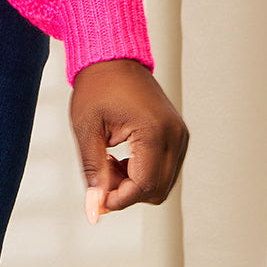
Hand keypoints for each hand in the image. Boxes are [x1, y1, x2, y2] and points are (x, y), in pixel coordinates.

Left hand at [69, 58, 188, 221]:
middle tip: (101, 172)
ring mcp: (180, 135)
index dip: (118, 199)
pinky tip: (122, 157)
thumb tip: (95, 209)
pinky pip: (165, 169)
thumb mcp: (87, 129)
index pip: (143, 186)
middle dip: (126, 192)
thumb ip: (93, 171)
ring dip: (135, 183)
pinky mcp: (178, 135)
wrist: (112, 57)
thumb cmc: (97, 87)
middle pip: (157, 190)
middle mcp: (174, 135)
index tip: (96, 198)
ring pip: (163, 184)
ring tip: (109, 160)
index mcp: (154, 132)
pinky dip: (144, 173)